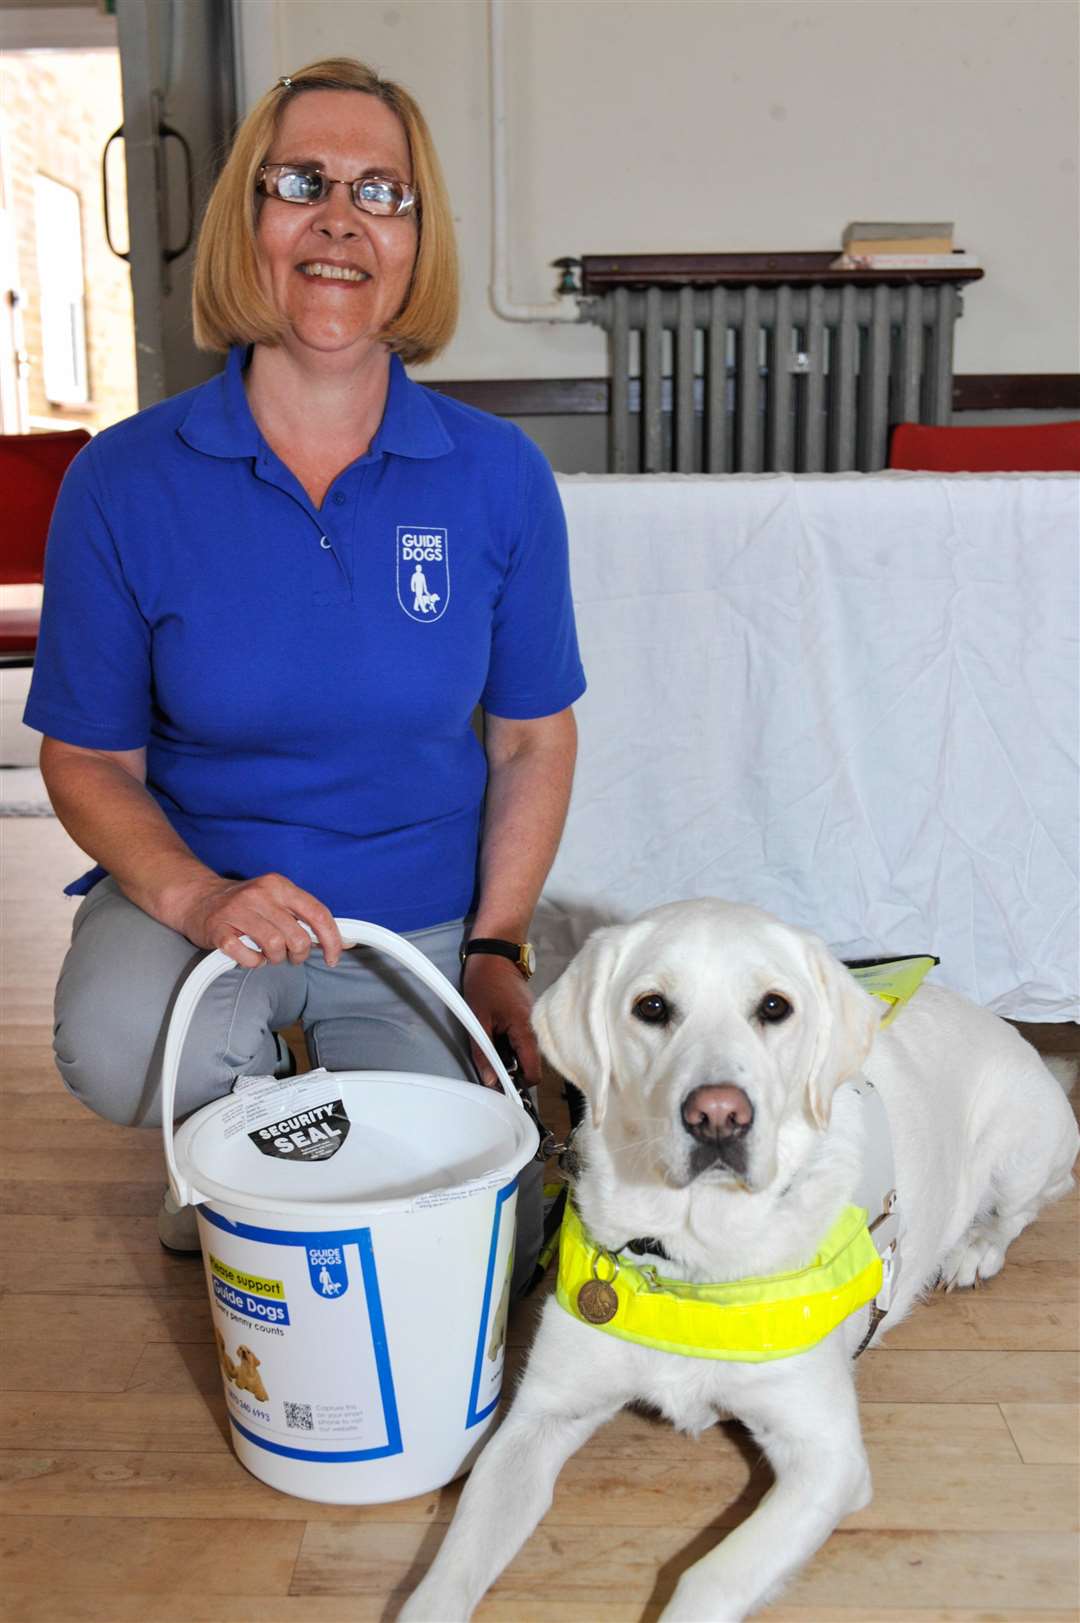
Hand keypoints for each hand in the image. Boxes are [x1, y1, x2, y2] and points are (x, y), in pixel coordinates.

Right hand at [167, 871, 342, 968]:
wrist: (198, 898)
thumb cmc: (246, 905)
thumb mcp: (278, 901)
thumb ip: (308, 918)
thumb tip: (345, 941)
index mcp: (279, 885)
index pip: (318, 914)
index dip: (331, 940)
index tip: (334, 957)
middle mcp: (260, 894)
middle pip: (297, 937)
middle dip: (299, 954)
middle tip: (291, 956)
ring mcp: (238, 911)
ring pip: (275, 947)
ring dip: (276, 959)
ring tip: (268, 954)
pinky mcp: (219, 929)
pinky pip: (247, 957)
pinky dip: (253, 963)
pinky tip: (250, 956)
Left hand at [461, 953, 539, 1088]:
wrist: (495, 952)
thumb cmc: (484, 982)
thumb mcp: (478, 1019)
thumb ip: (483, 1052)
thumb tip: (490, 1081)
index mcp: (526, 1030)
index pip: (534, 1071)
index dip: (519, 1082)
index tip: (501, 1084)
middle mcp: (536, 1028)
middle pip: (531, 1063)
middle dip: (512, 1068)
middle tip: (490, 1061)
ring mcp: (535, 1021)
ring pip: (527, 1051)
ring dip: (511, 1055)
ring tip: (492, 1043)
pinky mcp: (530, 1016)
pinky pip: (525, 1038)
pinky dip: (512, 1042)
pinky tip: (497, 1032)